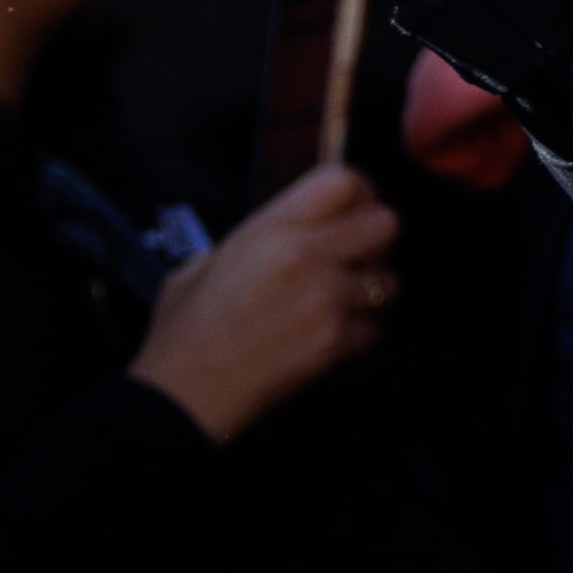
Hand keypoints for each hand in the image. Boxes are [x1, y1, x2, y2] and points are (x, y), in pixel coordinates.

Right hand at [127, 164, 400, 443]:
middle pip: (385, 223)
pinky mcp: (336, 341)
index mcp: (270, 229)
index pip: (342, 180)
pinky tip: (325, 339)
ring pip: (389, 281)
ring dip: (370, 294)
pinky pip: (375, 328)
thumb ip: (258, 238)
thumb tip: (294, 230)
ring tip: (333, 305)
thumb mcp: (205, 263)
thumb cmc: (185, 330)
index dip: (360, 192)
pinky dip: (358, 335)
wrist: (183, 393)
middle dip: (375, 242)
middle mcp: (305, 255)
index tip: (356, 208)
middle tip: (352, 259)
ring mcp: (325, 299)